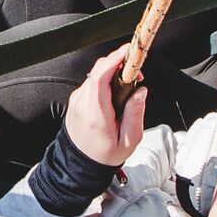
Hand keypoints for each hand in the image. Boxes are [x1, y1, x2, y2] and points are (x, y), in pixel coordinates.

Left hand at [64, 45, 148, 168]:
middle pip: (98, 71)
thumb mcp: (129, 140)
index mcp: (96, 114)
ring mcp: (76, 101)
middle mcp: (82, 104)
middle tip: (137, 71)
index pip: (100, 78)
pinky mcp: (76, 100)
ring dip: (113, 72)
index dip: (114, 60)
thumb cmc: (105, 155)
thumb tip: (140, 91)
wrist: (80, 165)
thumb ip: (136, 113)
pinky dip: (105, 80)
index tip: (128, 51)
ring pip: (95, 75)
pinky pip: (91, 83)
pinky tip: (116, 91)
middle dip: (118, 63)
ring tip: (129, 83)